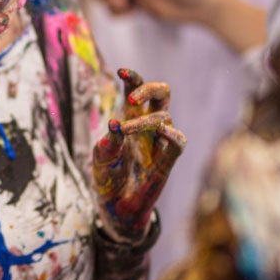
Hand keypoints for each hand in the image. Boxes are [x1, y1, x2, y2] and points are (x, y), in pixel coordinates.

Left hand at [93, 71, 185, 238]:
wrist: (116, 207)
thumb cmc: (108, 177)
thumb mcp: (101, 158)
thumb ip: (108, 141)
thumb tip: (115, 124)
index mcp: (129, 119)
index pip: (136, 92)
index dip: (133, 79)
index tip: (122, 72)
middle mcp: (147, 127)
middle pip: (161, 95)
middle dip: (149, 88)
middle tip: (132, 97)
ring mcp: (159, 142)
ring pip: (165, 116)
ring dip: (143, 120)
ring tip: (124, 129)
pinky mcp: (167, 161)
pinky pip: (178, 141)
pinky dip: (171, 133)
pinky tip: (160, 132)